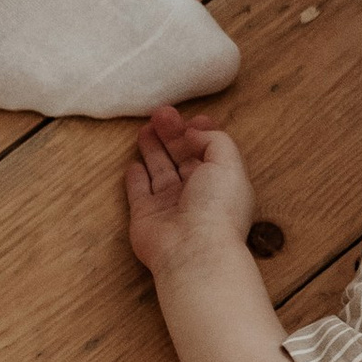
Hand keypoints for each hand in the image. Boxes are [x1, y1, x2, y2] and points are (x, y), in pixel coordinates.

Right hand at [125, 103, 258, 276]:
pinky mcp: (146, 215)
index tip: (192, 118)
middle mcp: (197, 193)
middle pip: (183, 157)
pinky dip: (136, 177)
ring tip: (145, 127)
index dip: (201, 133)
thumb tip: (192, 133)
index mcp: (222, 182)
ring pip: (160, 170)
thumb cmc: (216, 206)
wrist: (192, 249)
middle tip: (160, 112)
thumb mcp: (227, 162)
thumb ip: (214, 140)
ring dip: (154, 149)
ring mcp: (170, 205)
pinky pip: (139, 192)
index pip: (210, 151)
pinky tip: (134, 163)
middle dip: (173, 134)